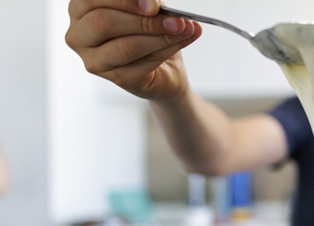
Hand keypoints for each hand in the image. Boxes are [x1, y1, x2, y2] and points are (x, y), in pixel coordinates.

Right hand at [65, 0, 201, 99]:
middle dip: (145, 20)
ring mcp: (95, 61)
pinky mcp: (116, 78)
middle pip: (104, 22)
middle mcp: (79, 35)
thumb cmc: (150, 33)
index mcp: (81, 9)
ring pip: (125, 46)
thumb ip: (149, 5)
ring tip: (184, 29)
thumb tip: (158, 6)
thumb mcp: (148, 10)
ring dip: (160, 37)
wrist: (166, 69)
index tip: (153, 4)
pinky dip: (167, 50)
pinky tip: (182, 40)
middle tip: (175, 20)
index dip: (124, 0)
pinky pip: (142, 64)